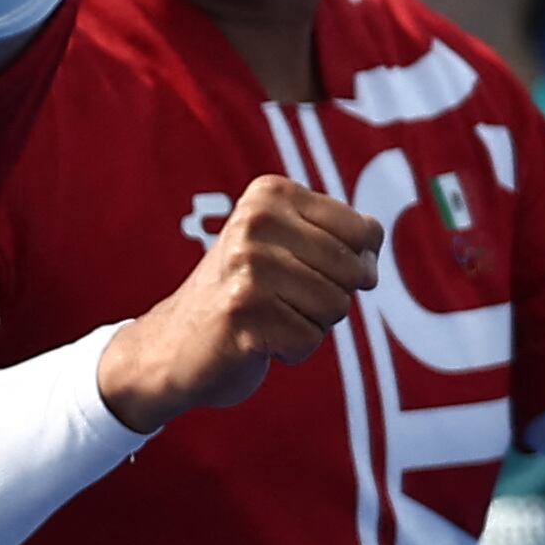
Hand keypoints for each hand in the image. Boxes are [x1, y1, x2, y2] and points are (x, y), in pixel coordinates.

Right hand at [95, 175, 381, 431]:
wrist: (174, 343)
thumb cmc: (247, 293)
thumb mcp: (293, 246)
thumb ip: (346, 244)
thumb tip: (370, 270)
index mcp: (271, 194)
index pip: (364, 232)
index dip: (354, 264)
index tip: (310, 271)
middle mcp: (256, 221)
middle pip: (353, 271)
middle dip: (330, 297)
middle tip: (282, 299)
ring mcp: (247, 266)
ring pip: (336, 306)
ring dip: (310, 325)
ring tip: (268, 317)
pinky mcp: (242, 313)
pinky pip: (309, 340)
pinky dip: (291, 351)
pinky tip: (256, 340)